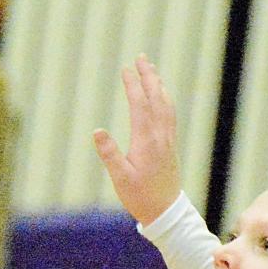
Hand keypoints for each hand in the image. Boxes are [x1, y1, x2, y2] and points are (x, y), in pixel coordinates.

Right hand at [93, 55, 181, 225]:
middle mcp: (160, 136)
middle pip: (156, 99)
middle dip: (148, 77)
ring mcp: (168, 140)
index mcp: (146, 141)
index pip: (139, 105)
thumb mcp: (120, 178)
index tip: (125, 69)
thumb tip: (97, 130)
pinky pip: (170, 115)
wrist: (166, 211)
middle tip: (141, 58)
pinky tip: (162, 97)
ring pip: (165, 105)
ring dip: (158, 85)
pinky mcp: (170, 145)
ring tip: (151, 70)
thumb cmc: (140, 196)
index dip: (132, 86)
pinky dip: (165, 100)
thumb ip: (109, 154)